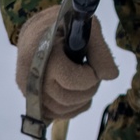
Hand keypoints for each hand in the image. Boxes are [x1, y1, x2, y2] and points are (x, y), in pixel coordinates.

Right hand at [15, 4, 118, 120]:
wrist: (35, 31)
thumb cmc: (63, 24)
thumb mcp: (85, 27)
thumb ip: (100, 50)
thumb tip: (111, 76)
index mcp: (44, 54)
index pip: (72, 80)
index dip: (91, 75)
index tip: (92, 64)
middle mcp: (31, 76)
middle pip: (68, 98)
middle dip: (89, 88)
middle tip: (93, 73)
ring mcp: (28, 90)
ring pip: (62, 110)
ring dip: (82, 100)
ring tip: (86, 80)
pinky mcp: (30, 99)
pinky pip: (55, 114)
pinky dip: (72, 108)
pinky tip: (79, 93)